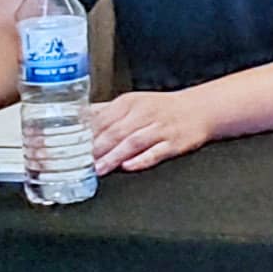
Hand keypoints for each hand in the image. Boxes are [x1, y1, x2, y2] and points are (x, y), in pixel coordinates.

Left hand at [83, 88, 227, 173]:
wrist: (201, 109)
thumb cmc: (163, 109)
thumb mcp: (134, 103)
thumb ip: (106, 112)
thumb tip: (76, 119)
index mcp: (130, 102)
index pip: (103, 119)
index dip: (85, 135)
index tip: (71, 148)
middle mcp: (146, 113)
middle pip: (116, 132)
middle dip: (96, 149)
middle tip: (80, 163)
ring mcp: (162, 128)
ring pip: (133, 142)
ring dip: (114, 157)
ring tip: (98, 169)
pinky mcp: (176, 142)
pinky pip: (157, 152)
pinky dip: (142, 159)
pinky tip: (129, 166)